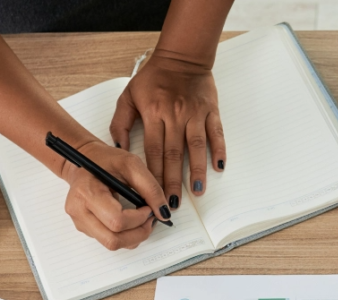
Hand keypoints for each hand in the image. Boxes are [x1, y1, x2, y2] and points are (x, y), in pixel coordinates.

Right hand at [61, 141, 168, 249]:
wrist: (84, 160)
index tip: (148, 207)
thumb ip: (150, 188)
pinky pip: (110, 241)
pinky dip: (126, 235)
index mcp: (87, 193)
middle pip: (113, 240)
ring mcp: (80, 222)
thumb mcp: (132, 164)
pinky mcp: (86, 228)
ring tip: (142, 219)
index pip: (116, 221)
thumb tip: (164, 213)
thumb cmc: (106, 161)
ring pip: (112, 244)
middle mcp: (79, 211)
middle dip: (139, 233)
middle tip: (150, 218)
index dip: (139, 219)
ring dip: (134, 236)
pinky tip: (131, 220)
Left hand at [109, 52, 225, 208]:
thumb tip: (119, 146)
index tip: (153, 194)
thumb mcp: (128, 95)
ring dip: (197, 171)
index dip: (153, 175)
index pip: (152, 151)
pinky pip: (216, 133)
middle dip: (173, 181)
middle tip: (173, 203)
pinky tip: (219, 167)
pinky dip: (218, 150)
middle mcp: (174, 116)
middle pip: (173, 155)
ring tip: (197, 191)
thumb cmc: (154, 77)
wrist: (181, 57)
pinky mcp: (210, 111)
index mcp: (153, 114)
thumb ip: (120, 121)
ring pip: (196, 147)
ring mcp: (194, 114)